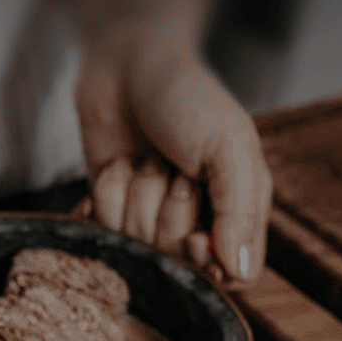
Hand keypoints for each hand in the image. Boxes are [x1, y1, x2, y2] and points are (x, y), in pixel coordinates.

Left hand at [69, 18, 271, 284]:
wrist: (127, 64)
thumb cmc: (188, 98)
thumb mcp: (229, 144)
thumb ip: (240, 210)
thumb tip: (240, 272)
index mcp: (237, 211)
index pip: (230, 276)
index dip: (207, 262)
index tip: (196, 234)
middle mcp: (194, 221)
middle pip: (177, 262)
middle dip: (169, 211)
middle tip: (174, 168)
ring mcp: (147, 217)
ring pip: (136, 244)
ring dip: (137, 194)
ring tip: (147, 158)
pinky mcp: (108, 209)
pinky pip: (101, 228)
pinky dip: (107, 193)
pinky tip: (119, 164)